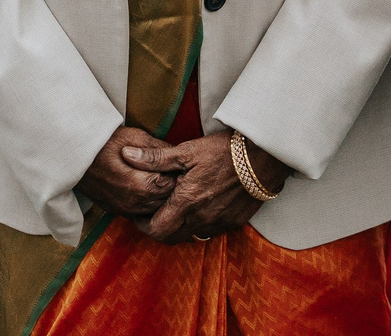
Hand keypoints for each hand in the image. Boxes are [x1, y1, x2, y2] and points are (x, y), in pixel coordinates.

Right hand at [76, 126, 177, 218]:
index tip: (180, 163)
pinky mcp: (116, 210)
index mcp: (143, 186)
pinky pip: (140, 212)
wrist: (73, 153)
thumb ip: (159, 149)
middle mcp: (135, 204)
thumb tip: (178, 154)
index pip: (174, 186)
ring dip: (160, 197)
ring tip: (160, 178)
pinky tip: (145, 187)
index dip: (178, 173)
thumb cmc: (104, 142)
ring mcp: (124, 210)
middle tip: (174, 170)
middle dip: (172, 186)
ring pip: (154, 210)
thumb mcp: (136, 137)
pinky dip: (146, 203)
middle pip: (166, 201)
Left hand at [132, 132, 281, 242]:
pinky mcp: (234, 222)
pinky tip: (200, 206)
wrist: (263, 157)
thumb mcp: (187, 151)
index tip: (140, 214)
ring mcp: (219, 223)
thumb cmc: (223, 151)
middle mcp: (202, 219)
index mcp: (186, 203)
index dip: (143, 225)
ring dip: (181, 227)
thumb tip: (126, 154)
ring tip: (177, 208)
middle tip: (154, 213)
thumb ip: (155, 158)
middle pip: (172, 238)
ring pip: (192, 235)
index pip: (157, 230)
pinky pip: (211, 231)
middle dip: (160, 229)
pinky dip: (201, 223)